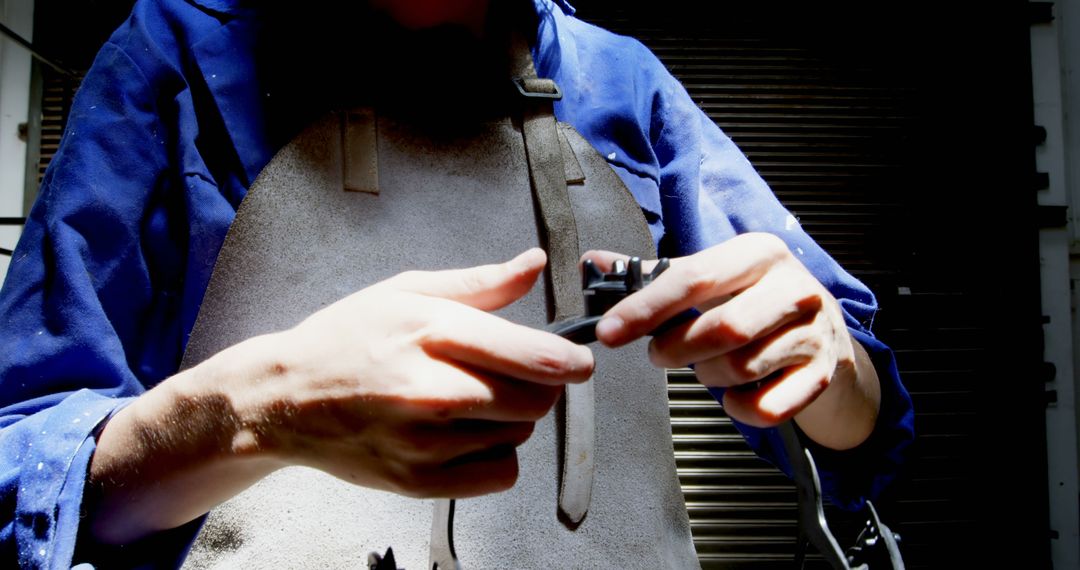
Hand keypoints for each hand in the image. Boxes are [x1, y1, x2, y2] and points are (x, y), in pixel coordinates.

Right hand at [89, 248, 591, 542]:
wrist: (284, 399)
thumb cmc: (346, 339)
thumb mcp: (408, 291)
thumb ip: (481, 283)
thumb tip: (534, 263)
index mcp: (435, 333)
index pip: (534, 356)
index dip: (570, 360)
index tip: (578, 360)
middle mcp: (433, 391)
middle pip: (536, 400)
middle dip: (538, 385)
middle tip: (511, 374)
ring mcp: (426, 442)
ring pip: (519, 435)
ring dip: (510, 419)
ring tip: (467, 400)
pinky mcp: (419, 481)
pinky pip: (500, 475)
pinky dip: (495, 456)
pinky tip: (464, 434)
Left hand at [586, 233, 878, 448]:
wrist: (826, 337)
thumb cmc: (756, 302)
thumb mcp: (713, 277)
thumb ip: (654, 273)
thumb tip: (594, 263)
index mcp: (759, 253)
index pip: (694, 277)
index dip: (646, 307)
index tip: (609, 331)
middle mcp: (794, 288)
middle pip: (722, 327)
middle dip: (676, 349)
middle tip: (660, 354)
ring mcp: (814, 333)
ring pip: (741, 368)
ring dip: (706, 376)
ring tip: (704, 366)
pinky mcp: (821, 376)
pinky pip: (766, 406)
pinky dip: (738, 408)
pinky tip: (733, 394)